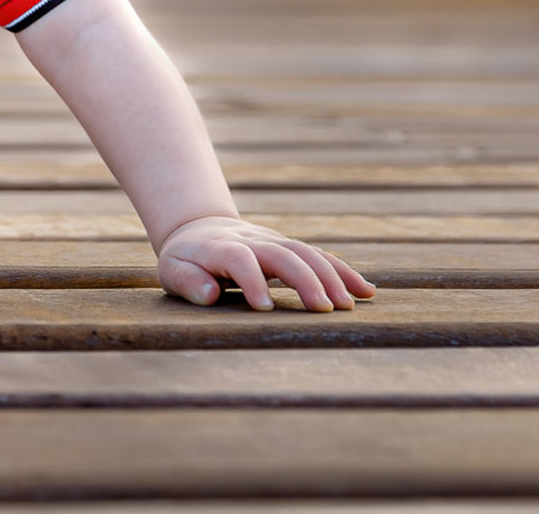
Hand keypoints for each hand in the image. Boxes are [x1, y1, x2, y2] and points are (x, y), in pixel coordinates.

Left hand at [157, 215, 374, 311]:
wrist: (200, 229)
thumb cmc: (185, 259)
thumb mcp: (171, 270)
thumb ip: (186, 281)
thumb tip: (208, 294)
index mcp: (221, 247)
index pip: (239, 259)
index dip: (252, 280)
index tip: (264, 308)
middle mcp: (252, 240)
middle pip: (283, 253)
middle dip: (305, 279)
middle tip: (324, 310)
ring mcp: (274, 241)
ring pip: (306, 253)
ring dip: (331, 276)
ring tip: (350, 305)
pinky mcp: (289, 248)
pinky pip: (320, 257)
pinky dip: (343, 272)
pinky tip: (367, 291)